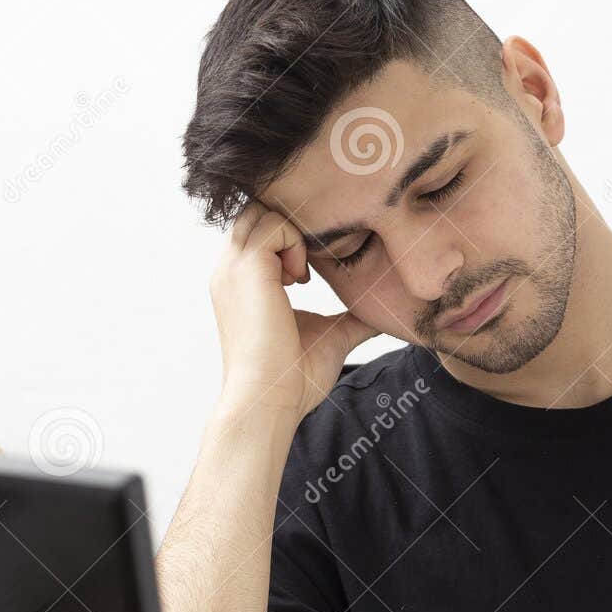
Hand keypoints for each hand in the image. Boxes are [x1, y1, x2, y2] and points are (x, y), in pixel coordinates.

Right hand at [209, 198, 376, 423]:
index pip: (262, 228)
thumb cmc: (294, 379)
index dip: (293, 237)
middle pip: (259, 210)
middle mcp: (231, 269)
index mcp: (242, 281)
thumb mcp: (329, 337)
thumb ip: (350, 319)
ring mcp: (234, 266)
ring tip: (304, 277)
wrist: (271, 401)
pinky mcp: (247, 267)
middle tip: (315, 263)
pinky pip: (274, 224)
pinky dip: (296, 243)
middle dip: (293, 225)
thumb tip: (380, 315)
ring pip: (266, 210)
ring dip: (296, 233)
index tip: (314, 268)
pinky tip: (301, 282)